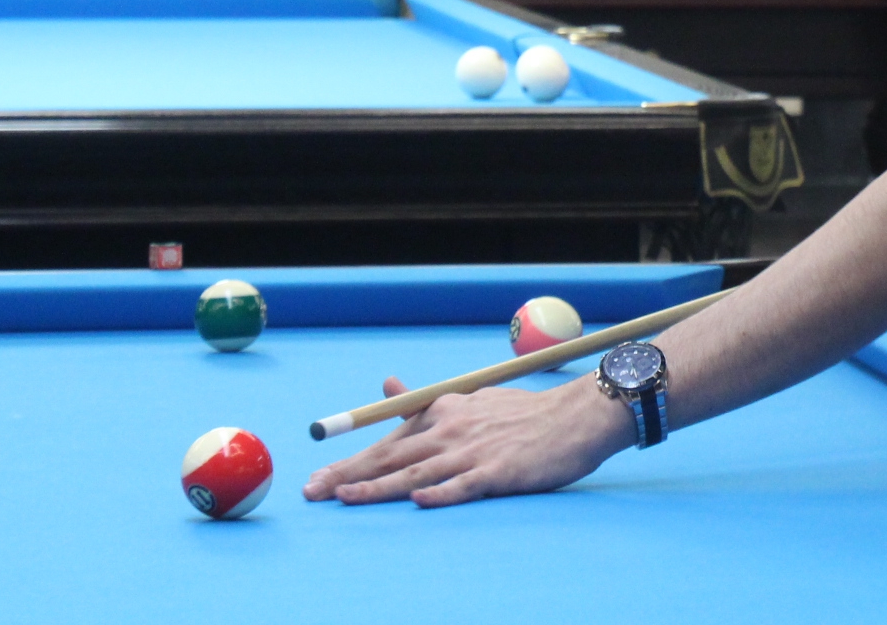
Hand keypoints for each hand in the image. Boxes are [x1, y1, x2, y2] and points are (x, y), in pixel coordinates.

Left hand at [302, 373, 631, 507]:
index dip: (349, 458)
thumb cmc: (523, 415)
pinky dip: (441, 492)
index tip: (316, 475)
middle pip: (391, 456)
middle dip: (348, 474)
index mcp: (445, 413)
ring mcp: (474, 453)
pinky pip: (464, 485)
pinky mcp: (499, 473)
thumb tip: (387, 383)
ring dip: (378, 487)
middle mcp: (452, 431)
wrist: (575, 418)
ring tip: (345, 498)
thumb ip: (426, 401)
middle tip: (312, 491)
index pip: (388, 439)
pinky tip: (419, 502)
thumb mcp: (471, 399)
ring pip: (417, 473)